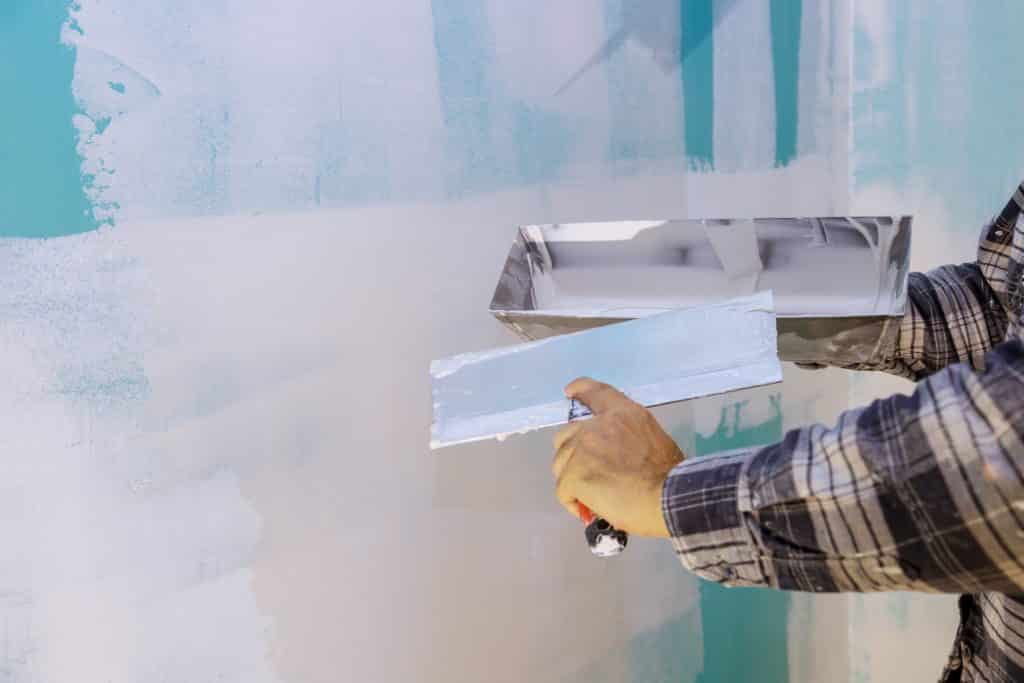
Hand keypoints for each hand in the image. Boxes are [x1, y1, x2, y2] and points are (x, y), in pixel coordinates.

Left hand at [552, 378, 684, 537]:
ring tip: (592, 497)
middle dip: (571, 454)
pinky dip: (572, 501)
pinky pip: (563, 490)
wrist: (669, 498)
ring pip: (561, 464)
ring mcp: (583, 448)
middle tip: (587, 474)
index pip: (596, 393)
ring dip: (572, 479)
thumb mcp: (655, 441)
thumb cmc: (671, 477)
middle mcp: (598, 426)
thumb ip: (628, 439)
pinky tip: (587, 510)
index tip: (570, 392)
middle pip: (567, 435)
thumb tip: (615, 458)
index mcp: (624, 414)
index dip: (581, 390)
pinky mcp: (574, 473)